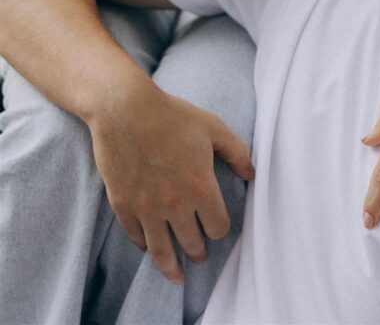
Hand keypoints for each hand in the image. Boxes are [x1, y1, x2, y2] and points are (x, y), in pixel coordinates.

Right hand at [88, 80, 254, 281]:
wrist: (125, 109)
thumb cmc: (172, 115)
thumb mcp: (213, 127)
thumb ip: (237, 152)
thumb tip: (252, 174)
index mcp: (200, 186)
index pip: (218, 227)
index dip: (219, 229)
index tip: (216, 227)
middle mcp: (175, 204)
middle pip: (192, 243)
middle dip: (198, 251)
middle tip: (199, 255)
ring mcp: (147, 207)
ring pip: (162, 251)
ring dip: (171, 266)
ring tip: (176, 274)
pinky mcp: (123, 205)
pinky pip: (136, 236)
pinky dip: (145, 245)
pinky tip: (149, 246)